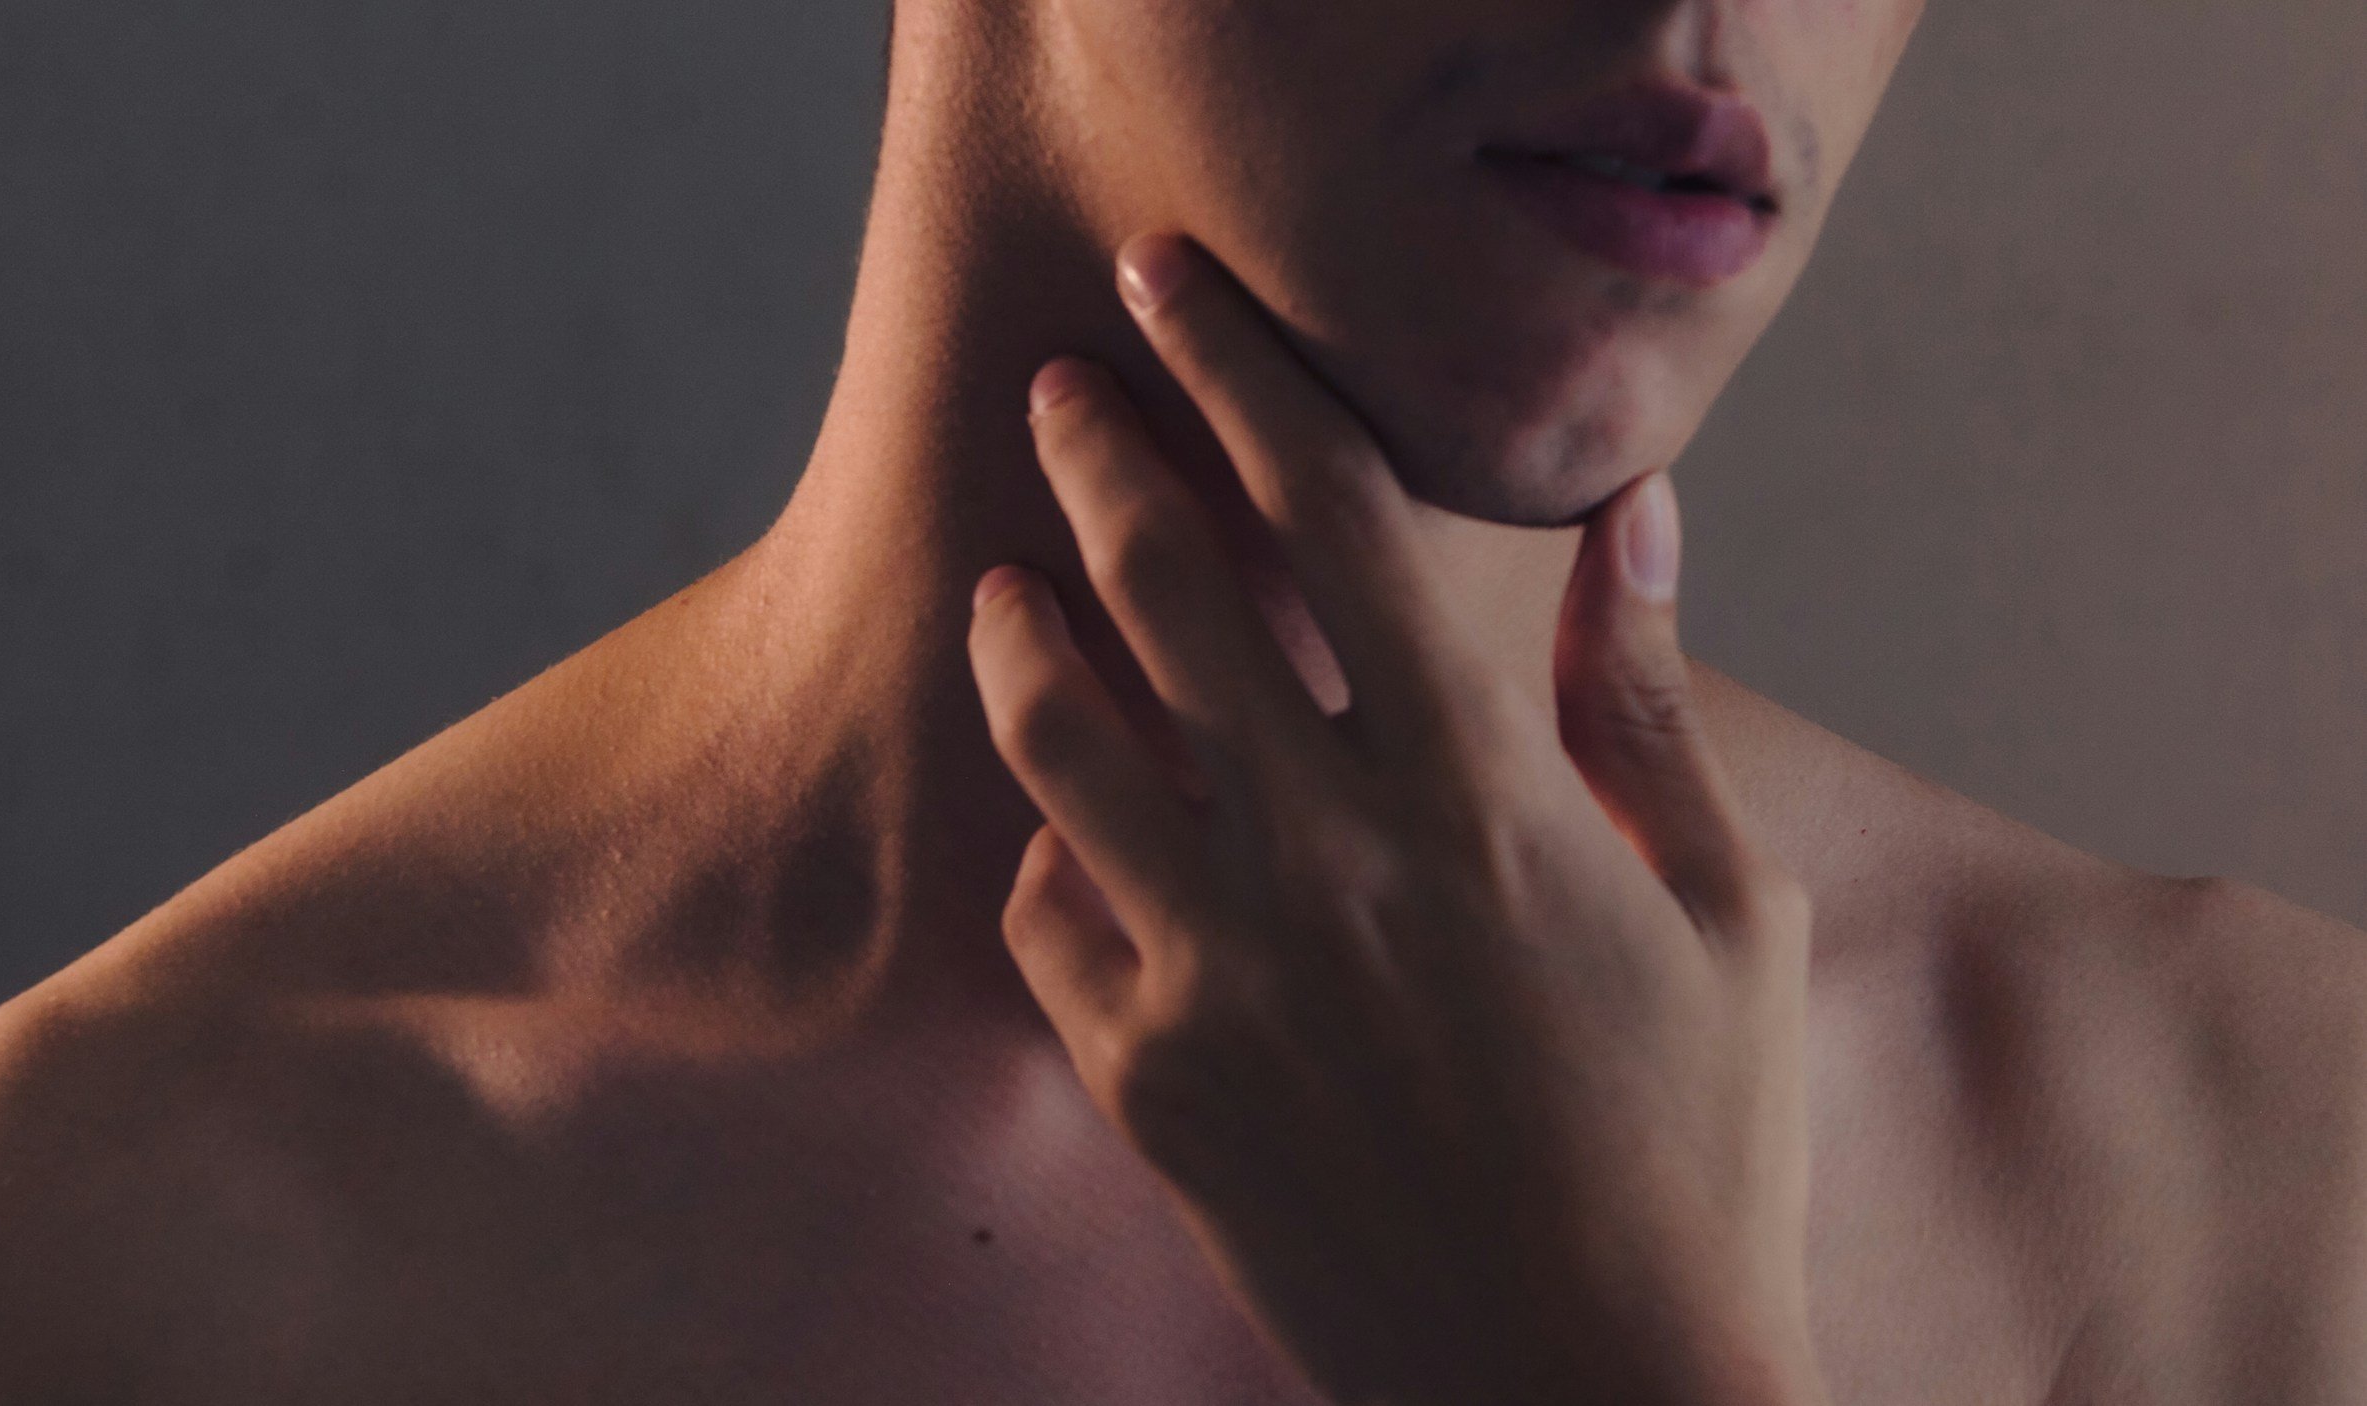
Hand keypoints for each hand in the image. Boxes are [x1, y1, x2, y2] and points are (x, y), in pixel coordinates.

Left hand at [965, 232, 1825, 1405]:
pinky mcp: (1151, 1082)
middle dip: (1099, 454)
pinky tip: (1066, 831)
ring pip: (1062, 741)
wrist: (1586, 1396)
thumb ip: (1646, 703)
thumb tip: (1636, 519)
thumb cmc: (1693, 1155)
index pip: (1336, 513)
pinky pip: (1050, 920)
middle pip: (1166, 589)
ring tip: (1004, 582)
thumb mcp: (1727, 912)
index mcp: (1480, 794)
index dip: (1243, 370)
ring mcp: (1220, 974)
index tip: (1172, 284)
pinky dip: (1051, 854)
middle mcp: (1328, 860)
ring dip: (1021, 634)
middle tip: (1064, 383)